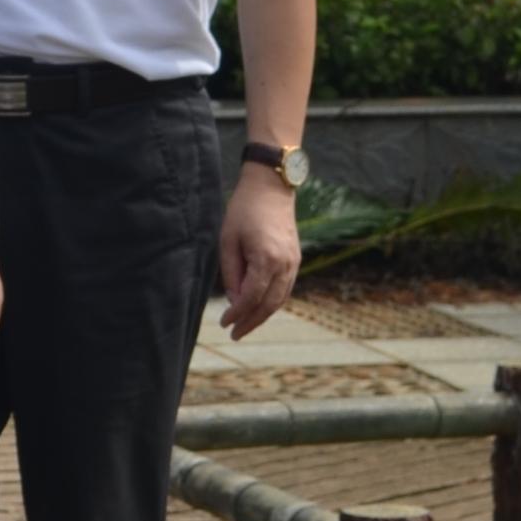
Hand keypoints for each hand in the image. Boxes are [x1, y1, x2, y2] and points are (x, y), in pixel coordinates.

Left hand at [219, 167, 303, 338]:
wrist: (271, 187)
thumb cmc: (243, 210)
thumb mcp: (228, 241)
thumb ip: (231, 273)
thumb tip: (234, 300)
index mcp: (266, 259)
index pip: (251, 297)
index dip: (237, 313)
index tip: (224, 323)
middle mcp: (285, 264)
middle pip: (269, 304)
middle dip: (251, 321)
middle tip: (235, 333)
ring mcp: (294, 262)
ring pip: (280, 299)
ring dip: (263, 315)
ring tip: (245, 325)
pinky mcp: (295, 259)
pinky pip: (286, 288)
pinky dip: (273, 302)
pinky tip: (259, 308)